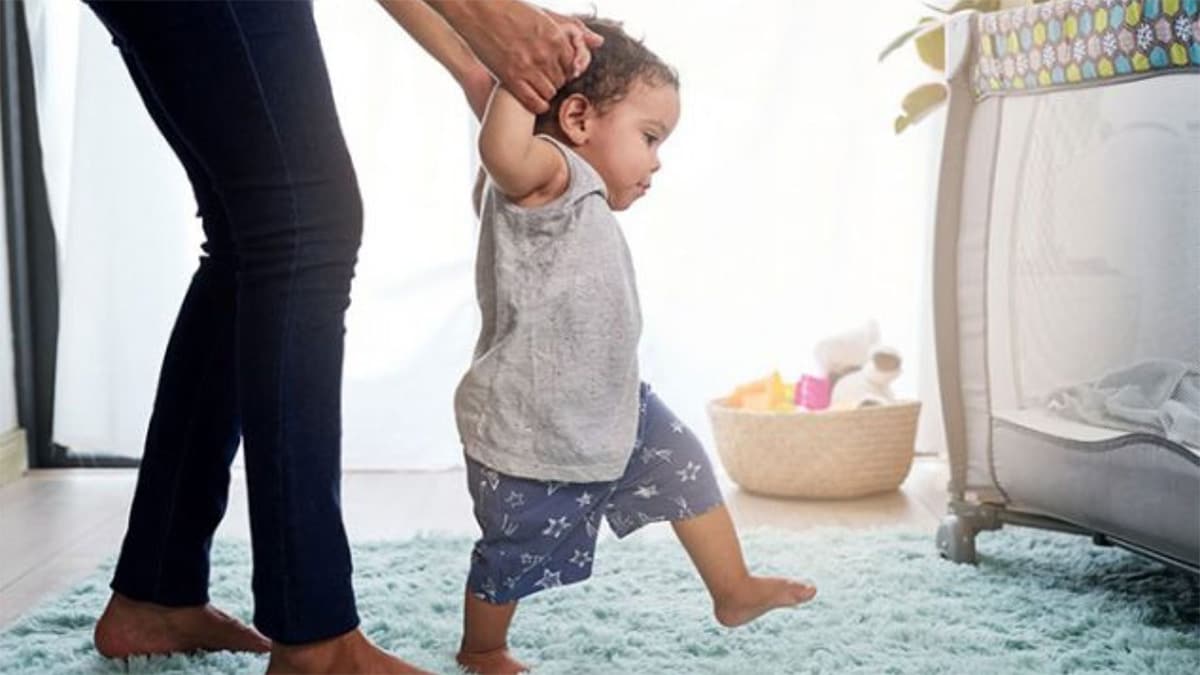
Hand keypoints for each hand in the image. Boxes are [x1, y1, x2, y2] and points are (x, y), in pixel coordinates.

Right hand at [436, 0, 601, 113]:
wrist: (477, 9)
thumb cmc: (509, 8)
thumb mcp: (544, 16)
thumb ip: (573, 30)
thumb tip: (599, 42)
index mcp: (555, 37)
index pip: (572, 65)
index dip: (564, 69)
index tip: (555, 69)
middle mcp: (546, 54)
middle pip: (562, 80)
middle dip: (556, 81)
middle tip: (543, 78)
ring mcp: (529, 68)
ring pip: (550, 93)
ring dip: (546, 93)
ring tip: (536, 86)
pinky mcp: (511, 79)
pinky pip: (534, 102)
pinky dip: (537, 105)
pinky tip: (532, 99)